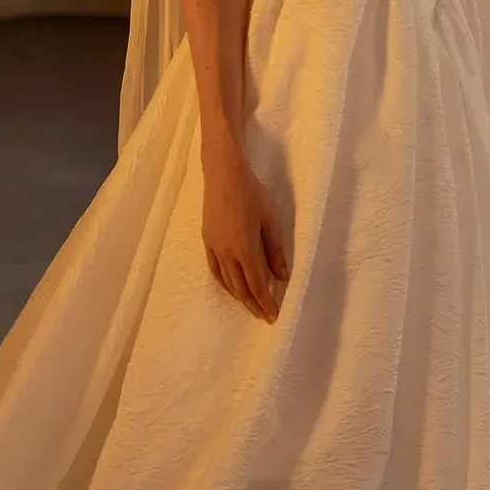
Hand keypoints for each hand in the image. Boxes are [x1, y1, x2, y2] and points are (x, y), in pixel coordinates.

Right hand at [201, 143, 289, 322]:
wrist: (223, 174)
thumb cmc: (251, 193)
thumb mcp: (270, 221)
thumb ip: (275, 251)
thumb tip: (281, 276)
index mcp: (245, 249)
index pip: (257, 285)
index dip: (266, 302)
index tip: (274, 316)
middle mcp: (227, 253)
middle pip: (241, 288)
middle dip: (254, 305)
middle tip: (265, 316)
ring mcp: (214, 248)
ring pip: (227, 282)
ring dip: (240, 297)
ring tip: (251, 306)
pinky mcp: (207, 241)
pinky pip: (215, 270)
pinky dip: (225, 283)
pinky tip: (231, 287)